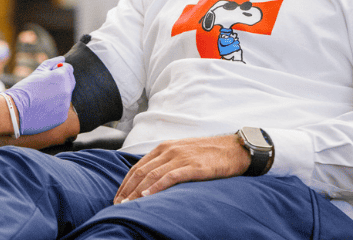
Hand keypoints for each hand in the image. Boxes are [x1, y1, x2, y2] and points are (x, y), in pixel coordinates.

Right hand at [3, 57, 74, 135]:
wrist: (16, 110)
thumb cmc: (25, 88)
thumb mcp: (38, 71)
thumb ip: (52, 63)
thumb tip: (63, 59)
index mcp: (61, 76)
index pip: (68, 69)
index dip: (58, 70)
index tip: (48, 76)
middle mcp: (67, 90)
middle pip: (70, 82)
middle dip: (62, 81)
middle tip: (46, 87)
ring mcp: (66, 104)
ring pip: (66, 96)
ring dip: (58, 95)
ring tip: (42, 99)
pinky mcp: (63, 116)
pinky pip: (62, 109)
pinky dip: (55, 108)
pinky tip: (43, 109)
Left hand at [113, 135, 249, 203]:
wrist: (234, 148)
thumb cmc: (208, 153)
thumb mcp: (182, 153)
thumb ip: (166, 162)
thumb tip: (149, 179)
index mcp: (164, 147)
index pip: (138, 166)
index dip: (126, 182)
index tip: (118, 196)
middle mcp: (169, 150)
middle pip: (141, 171)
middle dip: (128, 189)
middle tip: (118, 204)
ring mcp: (181, 158)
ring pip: (152, 175)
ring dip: (138, 191)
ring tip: (128, 204)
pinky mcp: (194, 166)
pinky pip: (171, 177)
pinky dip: (157, 187)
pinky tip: (148, 196)